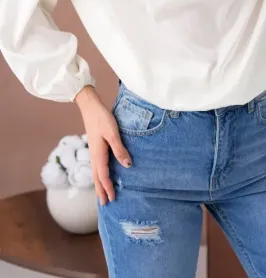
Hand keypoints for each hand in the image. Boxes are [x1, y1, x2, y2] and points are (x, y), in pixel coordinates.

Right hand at [74, 86, 131, 205]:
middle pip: (97, 178)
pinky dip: (98, 176)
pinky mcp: (95, 148)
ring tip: (101, 195)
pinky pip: (96, 166)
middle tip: (104, 205)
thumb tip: (127, 165)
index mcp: (98, 154)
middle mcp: (94, 156)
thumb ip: (119, 149)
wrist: (91, 108)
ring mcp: (93, 152)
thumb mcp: (113, 133)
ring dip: (98, 185)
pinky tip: (102, 175)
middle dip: (101, 191)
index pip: (103, 176)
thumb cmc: (102, 119)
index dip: (108, 188)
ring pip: (95, 173)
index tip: (112, 199)